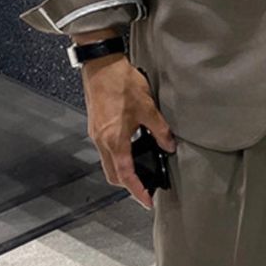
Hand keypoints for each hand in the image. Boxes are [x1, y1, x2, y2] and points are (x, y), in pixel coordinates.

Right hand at [80, 49, 176, 210]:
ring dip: (122, 171)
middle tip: (145, 190)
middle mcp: (101, 140)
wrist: (100, 64)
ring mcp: (96, 134)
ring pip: (108, 163)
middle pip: (113, 174)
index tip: (147, 201)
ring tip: (141, 172)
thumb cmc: (120, 83)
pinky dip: (118, 157)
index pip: (125, 175)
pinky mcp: (96, 126)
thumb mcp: (148, 108)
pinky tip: (132, 150)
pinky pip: (106, 150)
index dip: (137, 192)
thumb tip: (170, 145)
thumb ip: (160, 131)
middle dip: (128, 186)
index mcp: (114, 140)